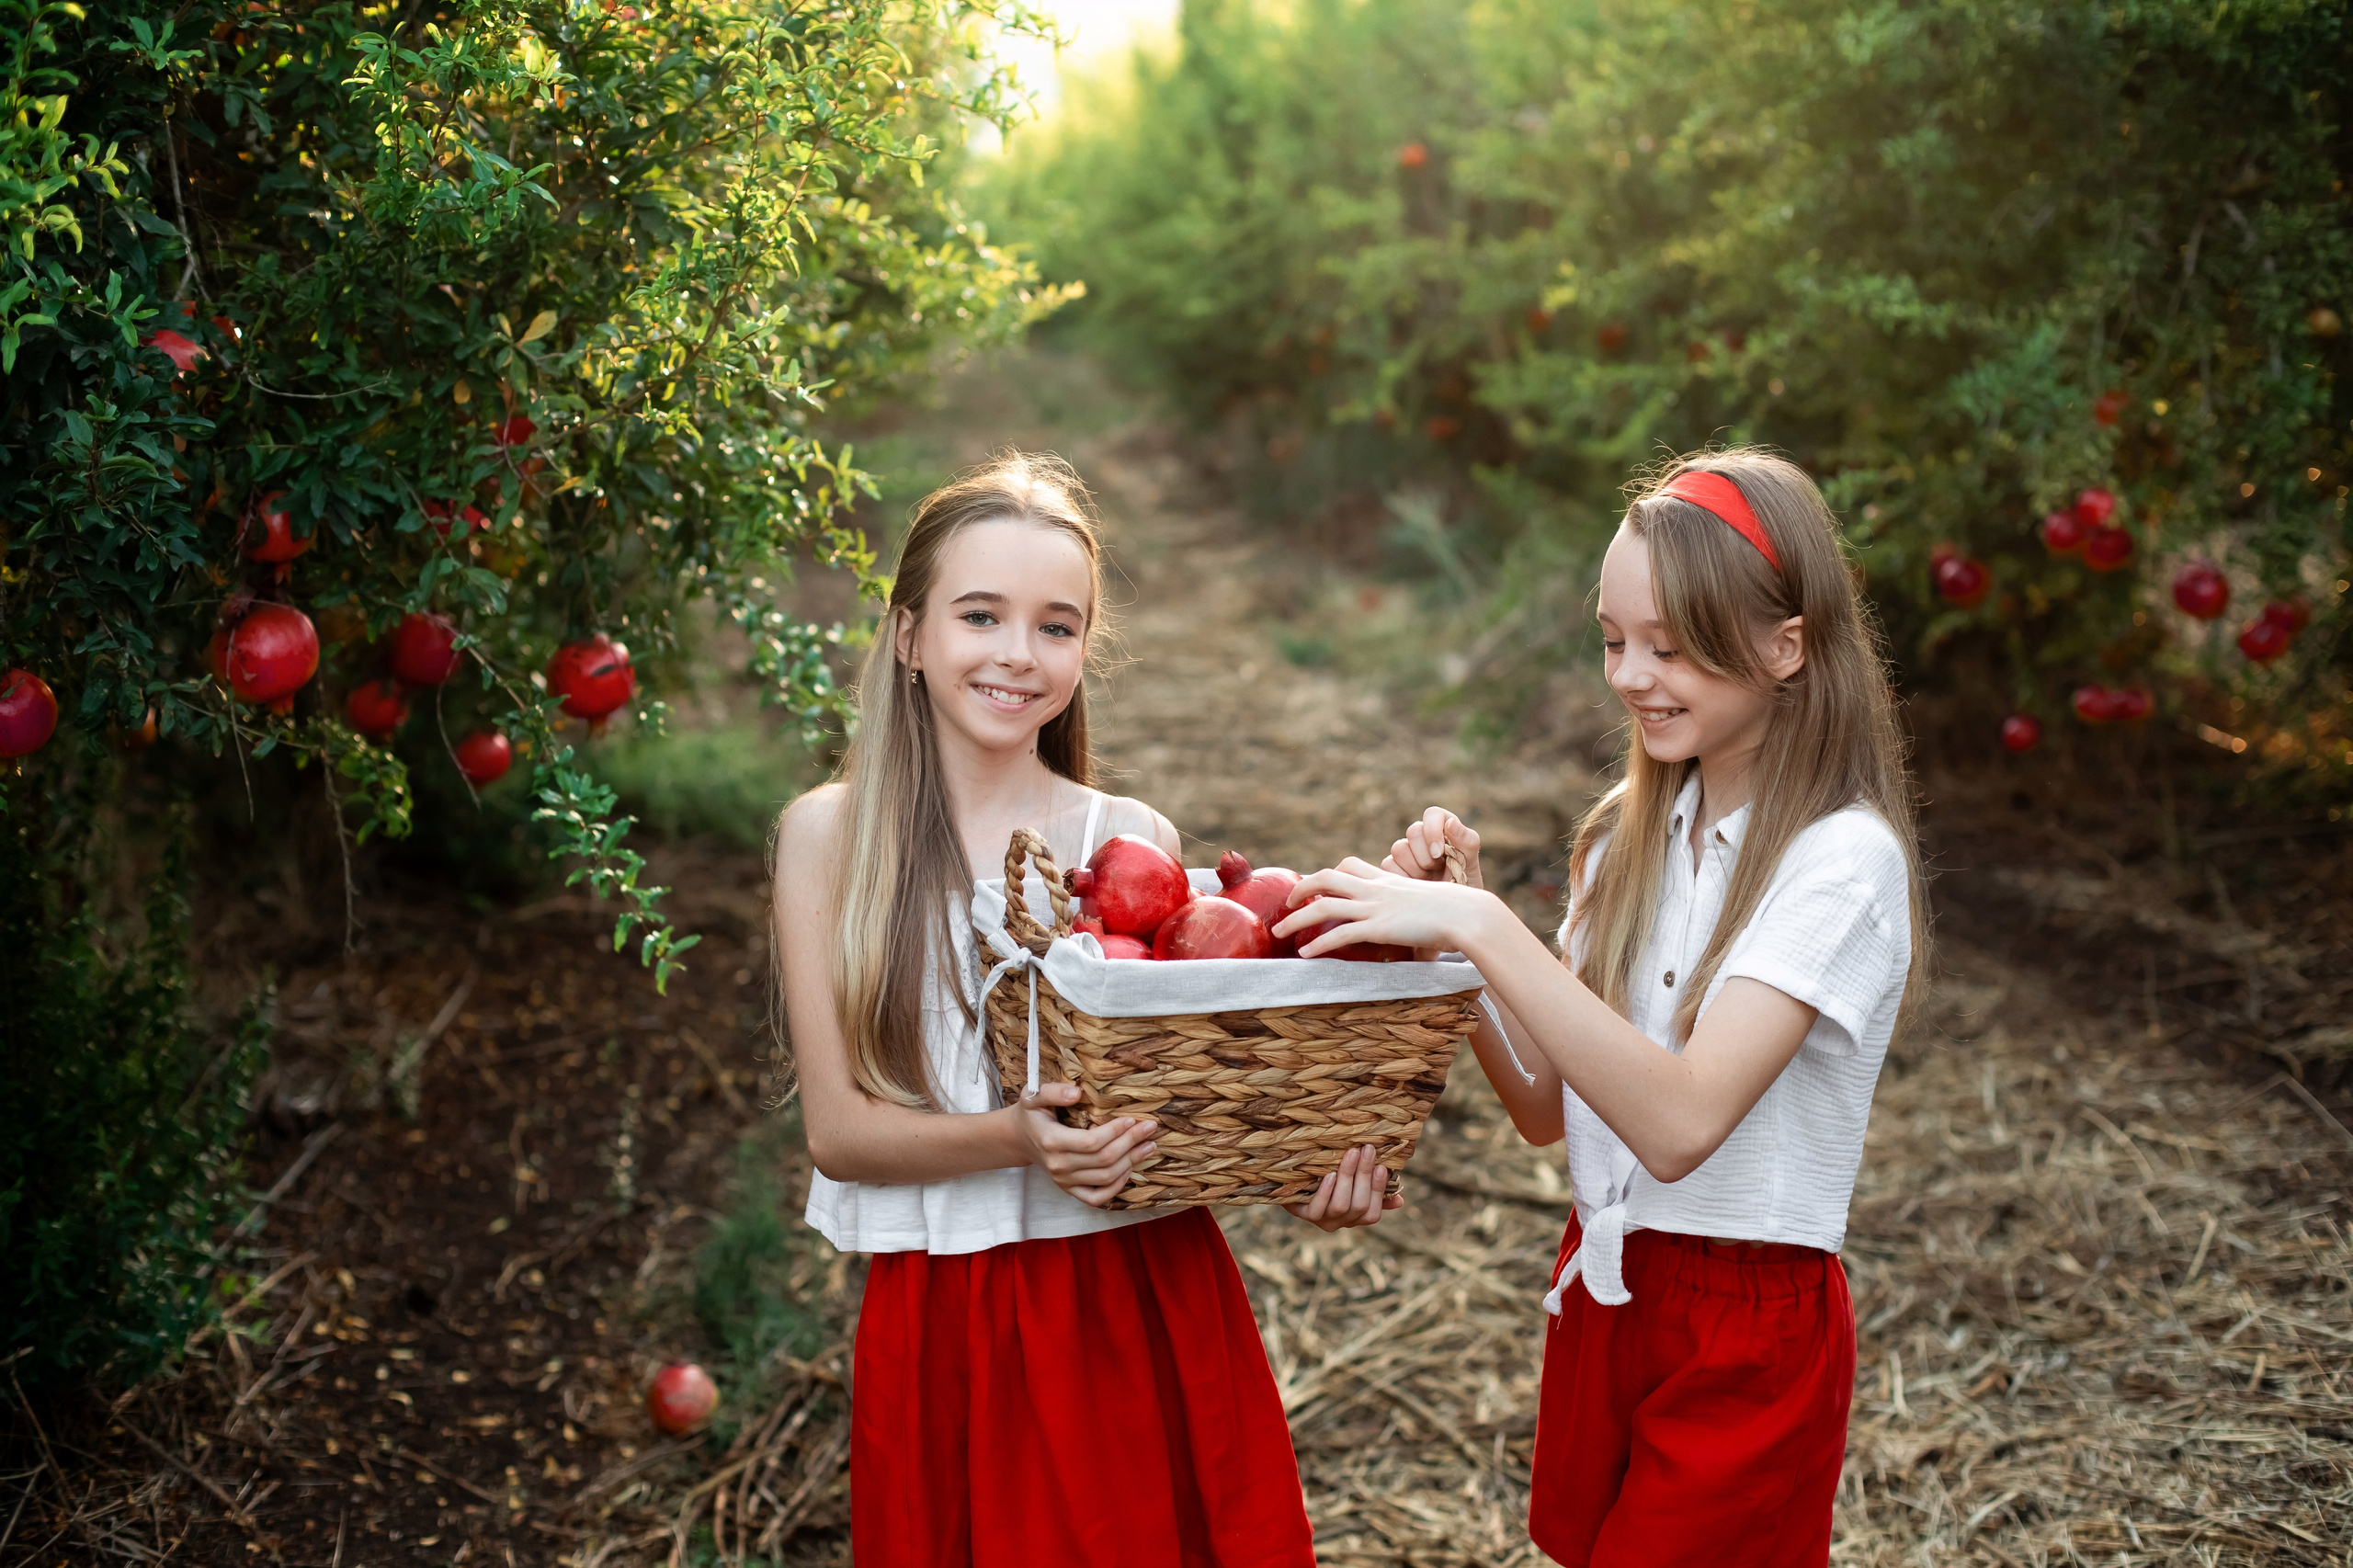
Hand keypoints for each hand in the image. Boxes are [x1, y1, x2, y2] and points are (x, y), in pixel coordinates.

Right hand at [1013, 1081, 1156, 1206]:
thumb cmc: (1032, 1113)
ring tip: (1149, 1146)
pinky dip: (1117, 1187)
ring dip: (1131, 1162)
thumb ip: (1053, 1091)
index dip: (1115, 1132)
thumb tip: (1077, 1092)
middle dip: (1131, 1143)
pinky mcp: (1069, 1190)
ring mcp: (1064, 1181)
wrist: (1020, 1138)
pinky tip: (1130, 1169)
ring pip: (1105, 1178)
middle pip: (1103, 1160)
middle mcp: (1058, 1166)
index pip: (1091, 1142)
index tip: (1133, 1119)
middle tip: (1150, 1128)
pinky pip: (1097, 1197)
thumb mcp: (1033, 1095)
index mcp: (1051, 1141)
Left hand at [1274, 856, 1502, 956]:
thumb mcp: (1427, 902)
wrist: (1468, 914)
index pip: (1349, 866)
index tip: (1316, 886)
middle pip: (1327, 878)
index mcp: (1388, 881)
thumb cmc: (1456, 912)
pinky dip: (1318, 944)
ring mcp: (1376, 907)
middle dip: (1302, 889)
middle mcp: (1377, 889)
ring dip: (1296, 918)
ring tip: (1280, 932)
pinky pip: (1339, 934)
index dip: (1329, 874)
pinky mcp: (1379, 928)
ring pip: (1324, 905)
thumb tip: (1410, 928)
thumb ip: (1411, 910)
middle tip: (1288, 903)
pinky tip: (1305, 954)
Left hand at [1283, 1144, 1402, 1230]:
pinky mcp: (1304, 1215)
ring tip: (1351, 1154)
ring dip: (1348, 1178)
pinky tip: (1330, 1175)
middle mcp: (1341, 1223)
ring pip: (1341, 1205)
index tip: (1382, 1166)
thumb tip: (1400, 1200)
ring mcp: (1323, 1220)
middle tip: (1367, 1149)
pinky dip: (1326, 1192)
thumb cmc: (1328, 1180)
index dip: (1379, 1190)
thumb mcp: (1352, 1184)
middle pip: (1359, 1205)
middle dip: (1364, 1175)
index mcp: (1356, 1218)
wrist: (1291, 1183)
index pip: (1373, 1212)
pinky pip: (1317, 1209)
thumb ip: (1374, 1191)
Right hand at [1381, 806, 1483, 888]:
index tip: (1439, 853)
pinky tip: (1415, 886)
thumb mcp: (1471, 866)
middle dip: (1425, 854)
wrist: (1451, 915)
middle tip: (1436, 870)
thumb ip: (1467, 841)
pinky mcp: (1393, 868)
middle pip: (1413, 831)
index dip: (1432, 830)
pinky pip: (1388, 865)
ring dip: (1415, 868)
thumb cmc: (1464, 888)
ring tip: (1427, 880)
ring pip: (1399, 848)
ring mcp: (1406, 853)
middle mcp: (1423, 839)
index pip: (1433, 814)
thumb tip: (1451, 823)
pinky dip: (1402, 877)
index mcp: (1444, 831)